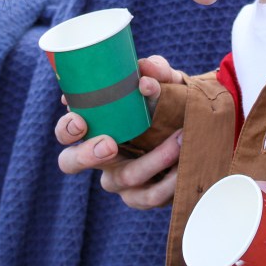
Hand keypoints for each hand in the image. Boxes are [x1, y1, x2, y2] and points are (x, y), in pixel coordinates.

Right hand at [54, 55, 184, 208]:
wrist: (200, 131)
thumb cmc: (171, 104)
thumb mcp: (167, 83)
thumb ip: (158, 71)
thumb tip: (147, 69)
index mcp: (96, 127)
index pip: (66, 132)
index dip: (67, 128)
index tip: (80, 120)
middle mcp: (100, 157)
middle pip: (71, 163)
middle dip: (86, 154)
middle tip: (109, 143)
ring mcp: (120, 180)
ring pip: (124, 177)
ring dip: (153, 159)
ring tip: (178, 140)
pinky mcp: (142, 197)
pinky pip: (151, 195)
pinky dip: (170, 179)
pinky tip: (185, 163)